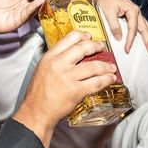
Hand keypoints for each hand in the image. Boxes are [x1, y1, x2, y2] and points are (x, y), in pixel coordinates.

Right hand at [14, 31, 117, 147]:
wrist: (36, 111)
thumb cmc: (39, 93)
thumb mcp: (43, 68)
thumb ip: (56, 59)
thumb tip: (74, 53)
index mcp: (50, 56)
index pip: (70, 37)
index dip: (83, 36)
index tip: (89, 38)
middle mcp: (59, 64)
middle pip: (84, 48)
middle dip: (97, 46)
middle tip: (101, 48)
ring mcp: (68, 77)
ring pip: (94, 66)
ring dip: (106, 66)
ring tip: (111, 67)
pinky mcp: (76, 90)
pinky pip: (96, 82)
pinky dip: (106, 80)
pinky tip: (110, 79)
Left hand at [89, 0, 147, 54]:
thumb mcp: (108, 13)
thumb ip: (114, 26)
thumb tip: (120, 38)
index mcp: (132, 10)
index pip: (133, 29)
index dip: (131, 40)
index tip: (127, 50)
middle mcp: (136, 11)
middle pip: (145, 28)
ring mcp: (135, 12)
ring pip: (145, 27)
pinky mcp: (132, 14)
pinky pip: (141, 25)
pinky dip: (145, 33)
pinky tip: (147, 38)